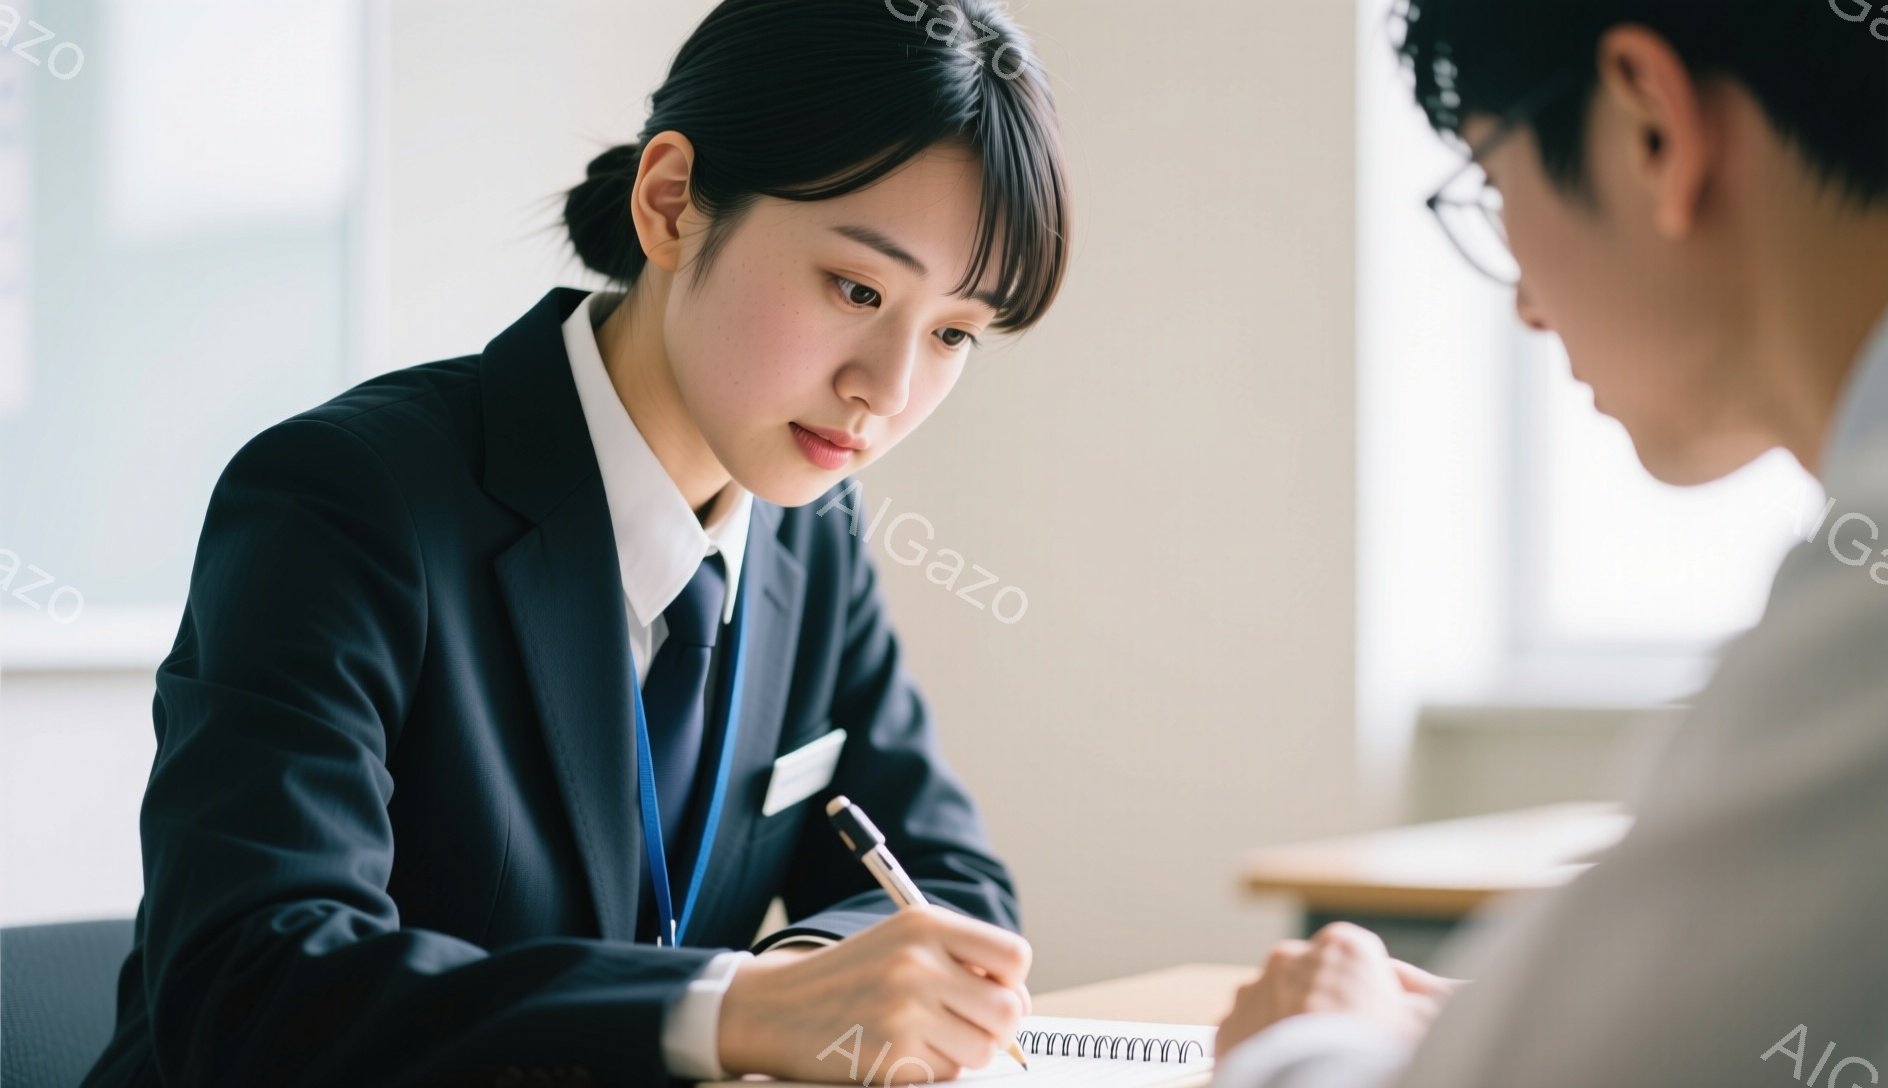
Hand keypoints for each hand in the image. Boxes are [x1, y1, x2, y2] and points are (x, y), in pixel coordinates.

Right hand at [719, 906, 1031, 1082]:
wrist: (775, 1007)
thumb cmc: (849, 976)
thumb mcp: (901, 940)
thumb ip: (961, 958)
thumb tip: (1018, 1004)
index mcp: (926, 924)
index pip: (1015, 956)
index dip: (1011, 983)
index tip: (992, 992)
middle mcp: (919, 962)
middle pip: (1008, 1010)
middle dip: (995, 1027)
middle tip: (965, 1025)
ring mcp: (905, 1010)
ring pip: (984, 1048)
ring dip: (964, 1051)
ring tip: (929, 1037)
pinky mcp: (892, 1053)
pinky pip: (947, 1072)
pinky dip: (932, 1068)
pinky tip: (900, 1050)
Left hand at [1214, 923, 1455, 1059]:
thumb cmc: (1375, 1058)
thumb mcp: (1426, 1025)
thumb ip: (1437, 1000)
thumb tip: (1454, 992)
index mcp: (1343, 946)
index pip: (1371, 966)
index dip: (1389, 999)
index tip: (1396, 1027)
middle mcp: (1289, 959)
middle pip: (1324, 985)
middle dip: (1340, 1012)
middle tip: (1358, 1054)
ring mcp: (1253, 993)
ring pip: (1283, 1008)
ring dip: (1300, 1031)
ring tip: (1322, 1068)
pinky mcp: (1227, 1030)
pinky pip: (1253, 1037)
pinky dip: (1269, 1054)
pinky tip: (1292, 1076)